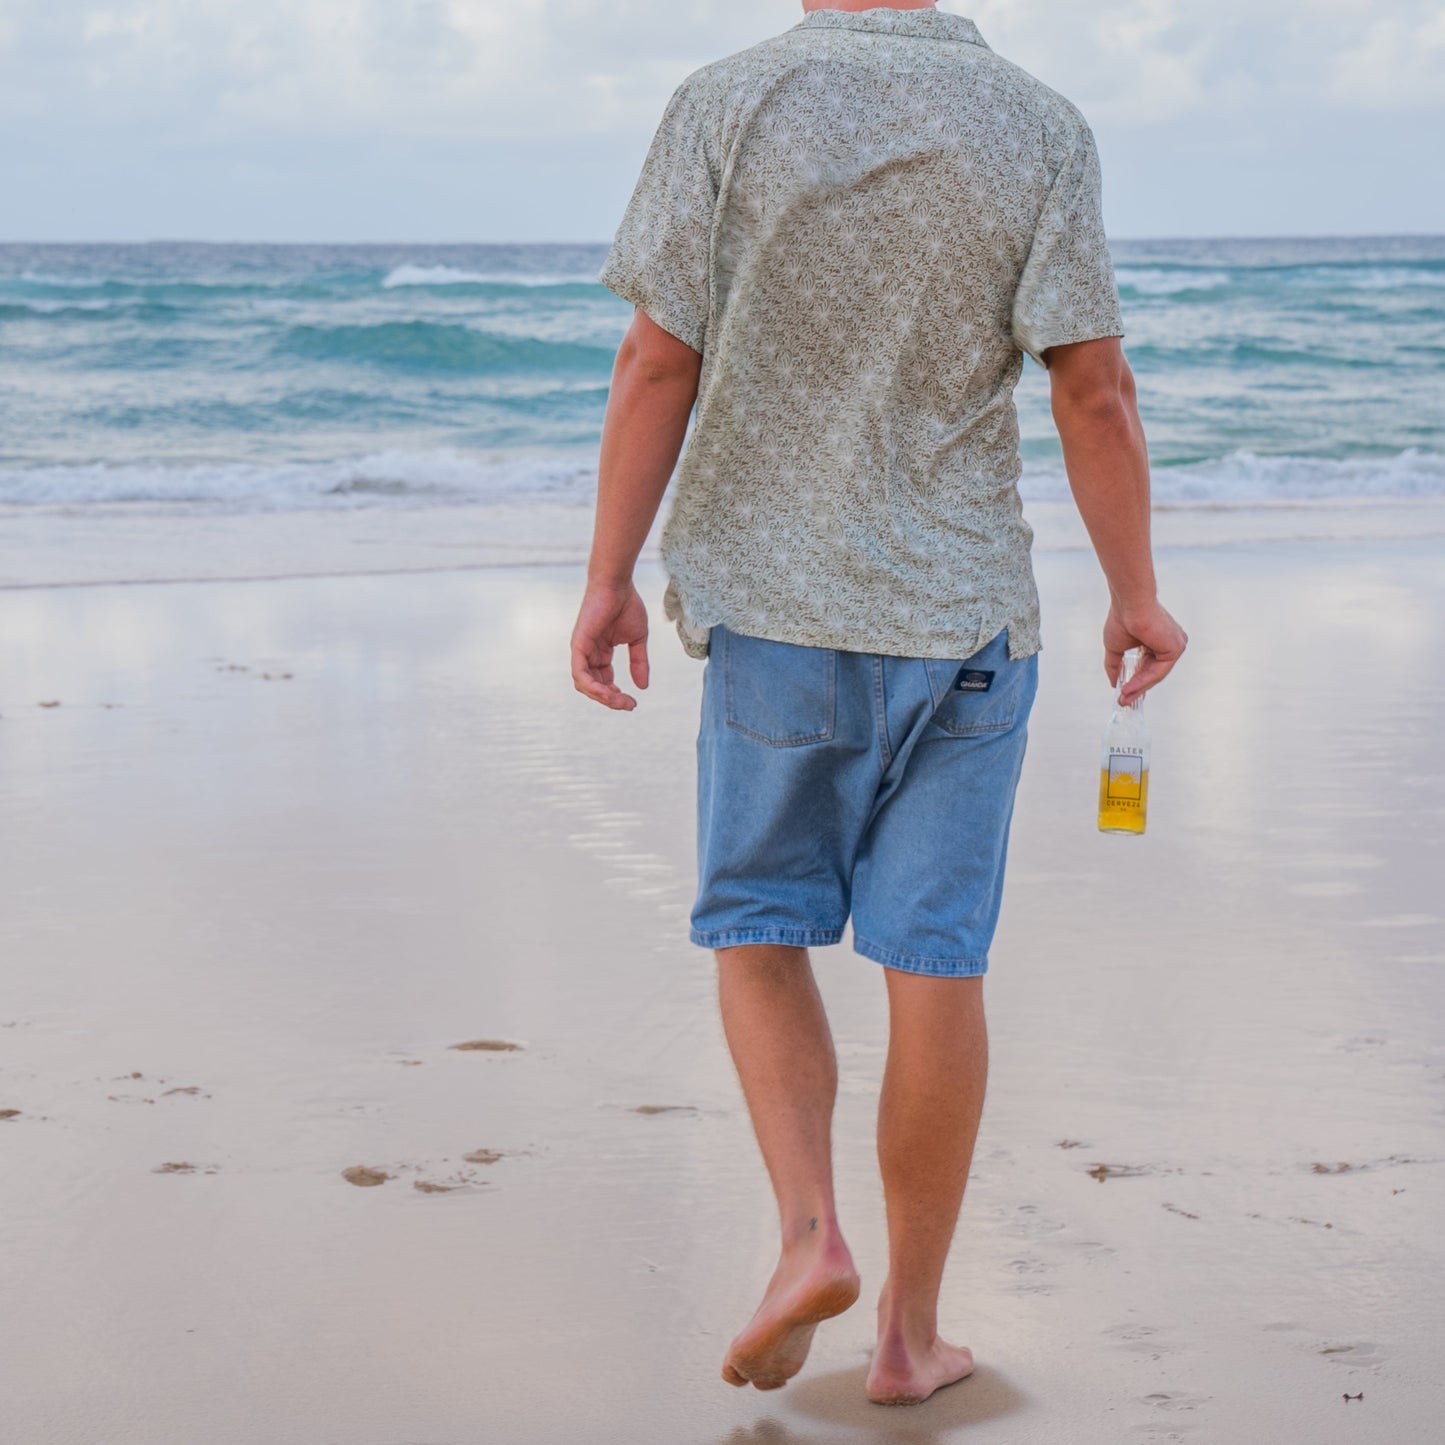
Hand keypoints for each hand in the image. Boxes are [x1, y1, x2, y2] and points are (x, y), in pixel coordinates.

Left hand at [571, 581, 649, 710]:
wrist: (617, 584)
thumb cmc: (626, 605)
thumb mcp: (637, 639)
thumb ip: (639, 662)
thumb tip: (643, 687)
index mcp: (600, 652)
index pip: (604, 681)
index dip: (616, 694)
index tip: (632, 702)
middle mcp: (588, 654)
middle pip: (594, 686)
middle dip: (611, 699)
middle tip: (629, 705)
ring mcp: (581, 650)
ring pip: (585, 685)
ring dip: (603, 697)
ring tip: (620, 702)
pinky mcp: (578, 645)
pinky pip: (580, 674)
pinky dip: (592, 687)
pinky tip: (608, 693)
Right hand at [1104, 599, 1186, 703]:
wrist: (1130, 604)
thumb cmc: (1122, 618)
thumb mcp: (1116, 648)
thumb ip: (1115, 666)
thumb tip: (1114, 684)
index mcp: (1158, 639)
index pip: (1149, 665)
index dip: (1136, 681)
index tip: (1125, 693)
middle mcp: (1169, 642)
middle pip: (1153, 672)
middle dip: (1137, 688)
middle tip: (1124, 701)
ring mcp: (1175, 645)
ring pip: (1156, 674)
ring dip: (1139, 687)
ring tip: (1124, 697)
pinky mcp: (1176, 648)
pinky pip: (1159, 671)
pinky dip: (1143, 681)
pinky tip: (1130, 688)